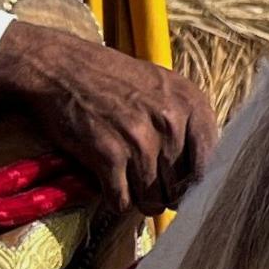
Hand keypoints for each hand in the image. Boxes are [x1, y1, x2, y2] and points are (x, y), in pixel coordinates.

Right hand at [0, 27, 216, 216]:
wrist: (60, 67)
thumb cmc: (113, 80)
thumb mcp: (163, 88)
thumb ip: (187, 124)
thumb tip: (202, 175)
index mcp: (192, 103)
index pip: (208, 165)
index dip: (193, 184)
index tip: (181, 188)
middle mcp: (171, 122)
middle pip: (180, 187)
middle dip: (165, 194)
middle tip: (148, 188)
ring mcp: (140, 139)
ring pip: (153, 199)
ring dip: (140, 201)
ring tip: (129, 188)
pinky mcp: (109, 155)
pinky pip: (121, 200)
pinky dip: (115, 201)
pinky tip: (109, 188)